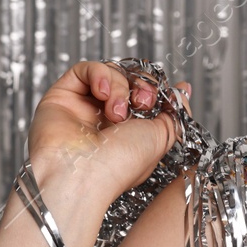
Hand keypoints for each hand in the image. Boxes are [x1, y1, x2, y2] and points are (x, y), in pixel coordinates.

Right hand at [27, 60, 191, 202]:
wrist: (82, 176)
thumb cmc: (119, 166)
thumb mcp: (162, 137)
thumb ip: (175, 113)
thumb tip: (184, 90)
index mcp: (129, 131)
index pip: (144, 95)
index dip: (155, 90)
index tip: (163, 98)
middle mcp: (105, 119)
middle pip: (128, 81)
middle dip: (141, 86)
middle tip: (143, 102)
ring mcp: (83, 107)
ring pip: (109, 74)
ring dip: (120, 86)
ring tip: (117, 111)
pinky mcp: (62, 97)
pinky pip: (84, 70)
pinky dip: (99, 74)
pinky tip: (102, 94)